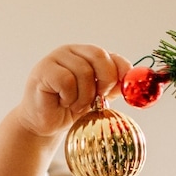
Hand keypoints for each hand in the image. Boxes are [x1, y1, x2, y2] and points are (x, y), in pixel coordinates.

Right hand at [10, 44, 131, 138]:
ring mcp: (56, 58)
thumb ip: (112, 86)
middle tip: (98, 99)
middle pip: (99, 56)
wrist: (44, 124)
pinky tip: (62, 102)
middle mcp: (71, 51)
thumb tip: (131, 82)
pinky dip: (69, 96)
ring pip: (83, 71)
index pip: (111, 55)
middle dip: (105, 81)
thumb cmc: (69, 109)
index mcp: (86, 55)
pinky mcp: (43, 70)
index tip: (124, 90)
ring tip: (74, 104)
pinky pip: (66, 81)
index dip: (122, 70)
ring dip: (83, 96)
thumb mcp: (96, 97)